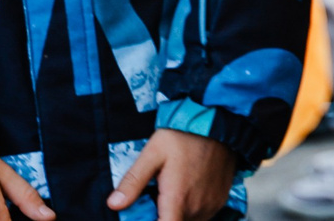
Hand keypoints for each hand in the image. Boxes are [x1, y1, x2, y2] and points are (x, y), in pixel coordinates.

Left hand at [110, 129, 237, 220]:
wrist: (217, 122)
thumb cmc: (183, 136)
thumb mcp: (153, 153)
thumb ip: (133, 181)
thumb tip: (113, 204)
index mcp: (177, 199)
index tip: (149, 214)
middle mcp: (197, 207)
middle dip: (164, 216)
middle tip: (158, 197)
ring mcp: (211, 205)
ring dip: (179, 214)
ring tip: (173, 192)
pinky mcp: (220, 200)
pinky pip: (204, 215)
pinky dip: (193, 210)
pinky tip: (188, 190)